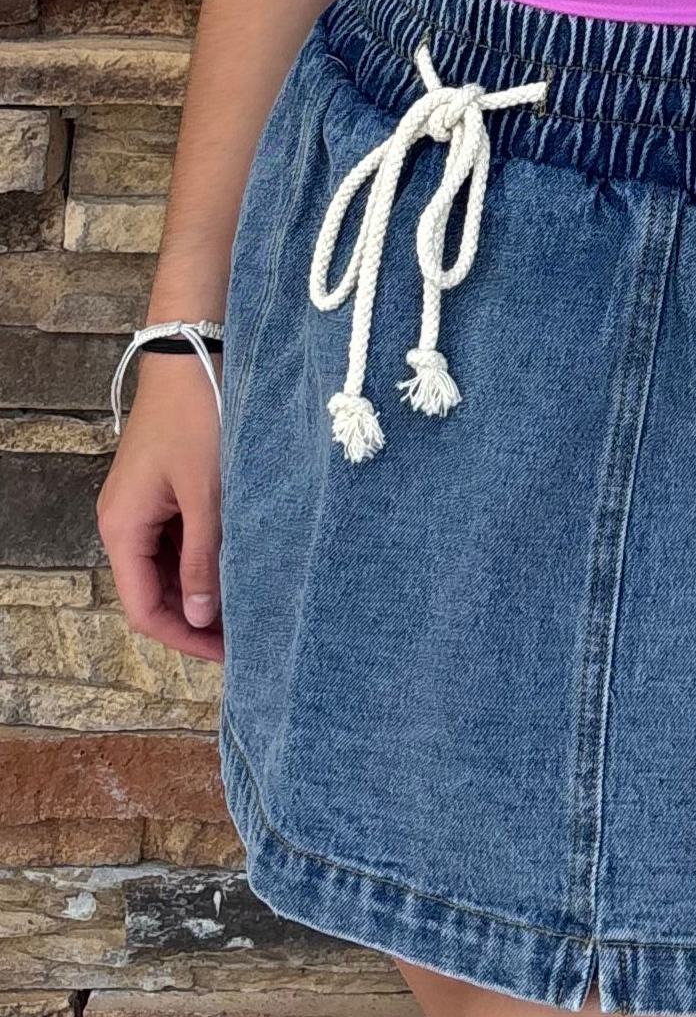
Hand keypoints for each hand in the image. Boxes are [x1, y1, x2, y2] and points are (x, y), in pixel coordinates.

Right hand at [96, 353, 224, 661]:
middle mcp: (125, 525)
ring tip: (252, 612)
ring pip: (171, 573)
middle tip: (248, 640)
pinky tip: (241, 575)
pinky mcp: (164, 496)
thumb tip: (201, 617)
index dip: (185, 639)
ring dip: (205, 595)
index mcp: (123, 529)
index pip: (144, 609)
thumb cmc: (197, 421)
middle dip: (198, 622)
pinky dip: (207, 565)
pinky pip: (181, 546)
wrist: (192, 360)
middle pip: (156, 595)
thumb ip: (204, 560)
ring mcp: (144, 511)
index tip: (229, 656)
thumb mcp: (206, 498)